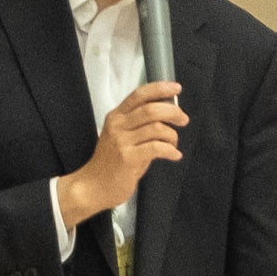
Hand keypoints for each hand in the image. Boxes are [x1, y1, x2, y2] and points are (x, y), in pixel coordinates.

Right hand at [55, 79, 185, 227]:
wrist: (93, 186)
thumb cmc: (111, 163)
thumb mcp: (122, 137)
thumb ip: (140, 126)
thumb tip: (168, 116)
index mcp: (116, 116)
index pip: (139, 95)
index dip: (159, 89)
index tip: (176, 89)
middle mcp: (118, 126)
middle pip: (150, 109)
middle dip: (173, 112)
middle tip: (183, 120)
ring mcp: (121, 142)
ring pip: (156, 128)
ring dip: (172, 135)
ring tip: (174, 144)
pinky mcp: (128, 158)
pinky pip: (156, 148)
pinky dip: (170, 151)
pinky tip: (174, 155)